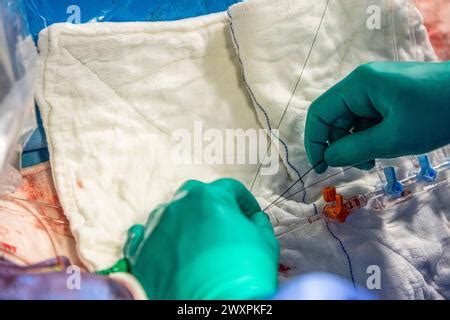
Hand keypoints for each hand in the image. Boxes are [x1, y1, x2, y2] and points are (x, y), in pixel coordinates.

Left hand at [123, 179, 278, 299]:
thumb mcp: (266, 242)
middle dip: (211, 207)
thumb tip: (255, 220)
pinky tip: (166, 247)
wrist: (213, 309)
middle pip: (196, 195)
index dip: (244, 202)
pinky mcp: (140, 251)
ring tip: (197, 243)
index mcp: (210, 197)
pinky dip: (155, 239)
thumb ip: (259, 223)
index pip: (230, 189)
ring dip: (184, 222)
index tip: (249, 215)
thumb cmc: (241, 276)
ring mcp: (156, 227)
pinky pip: (143, 235)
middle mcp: (179, 206)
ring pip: (169, 213)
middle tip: (224, 227)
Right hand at [305, 61, 449, 173]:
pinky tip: (384, 148)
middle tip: (359, 166)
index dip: (315, 142)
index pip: (320, 113)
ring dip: (357, 144)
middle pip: (335, 118)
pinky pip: (368, 120)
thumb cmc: (436, 114)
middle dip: (341, 145)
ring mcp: (376, 89)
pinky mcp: (389, 97)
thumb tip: (328, 158)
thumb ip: (354, 150)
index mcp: (358, 85)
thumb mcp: (393, 138)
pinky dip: (370, 137)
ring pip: (352, 122)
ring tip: (374, 159)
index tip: (321, 168)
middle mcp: (362, 84)